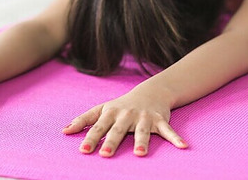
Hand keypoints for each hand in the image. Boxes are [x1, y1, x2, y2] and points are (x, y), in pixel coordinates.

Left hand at [61, 87, 187, 156]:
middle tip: (105, 155)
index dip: (90, 138)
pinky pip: (168, 130)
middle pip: (118, 130)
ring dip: (142, 142)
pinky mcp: (160, 120)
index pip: (98, 127)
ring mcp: (144, 117)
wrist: (150, 92)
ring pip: (142, 131)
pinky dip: (176, 138)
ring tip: (140, 154)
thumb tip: (64, 131)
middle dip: (111, 142)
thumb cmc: (121, 105)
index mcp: (111, 113)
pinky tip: (183, 147)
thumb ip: (84, 120)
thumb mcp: (102, 109)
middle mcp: (126, 115)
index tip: (83, 150)